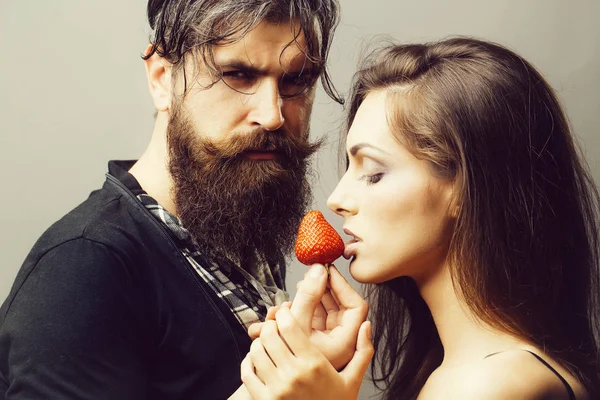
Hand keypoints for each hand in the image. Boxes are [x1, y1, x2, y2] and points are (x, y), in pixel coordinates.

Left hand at [241, 305, 372, 399]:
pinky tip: (258, 361)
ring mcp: (277, 389)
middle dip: (270, 326)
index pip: (289, 326)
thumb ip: (362, 351)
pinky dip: (249, 362)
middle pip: (269, 335)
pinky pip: (247, 372)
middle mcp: (294, 374)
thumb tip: (367, 324)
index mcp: (314, 364)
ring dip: (259, 343)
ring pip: (256, 350)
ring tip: (267, 343)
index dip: (283, 314)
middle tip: (274, 326)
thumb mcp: (353, 380)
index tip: (285, 313)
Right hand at [248, 264, 367, 369]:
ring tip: (281, 306)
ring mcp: (324, 343)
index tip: (327, 270)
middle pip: (335, 306)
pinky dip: (292, 316)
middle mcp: (338, 342)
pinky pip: (306, 322)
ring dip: (300, 304)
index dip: (342, 285)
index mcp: (345, 342)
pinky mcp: (309, 343)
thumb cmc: (288, 366)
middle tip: (304, 281)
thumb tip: (319, 270)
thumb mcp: (298, 325)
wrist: (272, 396)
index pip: (356, 305)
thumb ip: (309, 297)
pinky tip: (274, 316)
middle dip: (316, 292)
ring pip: (319, 313)